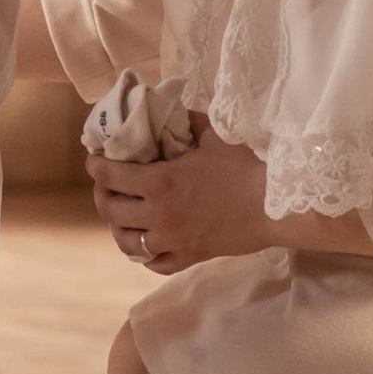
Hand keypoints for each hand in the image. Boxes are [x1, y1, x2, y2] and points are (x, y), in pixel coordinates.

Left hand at [89, 135, 371, 274]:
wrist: (277, 206)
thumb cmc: (246, 167)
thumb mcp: (213, 135)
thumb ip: (185, 122)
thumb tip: (168, 110)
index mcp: (161, 183)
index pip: (111, 175)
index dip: (97, 165)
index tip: (95, 159)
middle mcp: (160, 216)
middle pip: (111, 210)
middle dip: (102, 194)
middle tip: (105, 183)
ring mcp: (174, 242)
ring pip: (127, 243)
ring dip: (118, 226)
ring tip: (120, 214)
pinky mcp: (190, 258)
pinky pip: (154, 263)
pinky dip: (144, 253)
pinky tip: (146, 241)